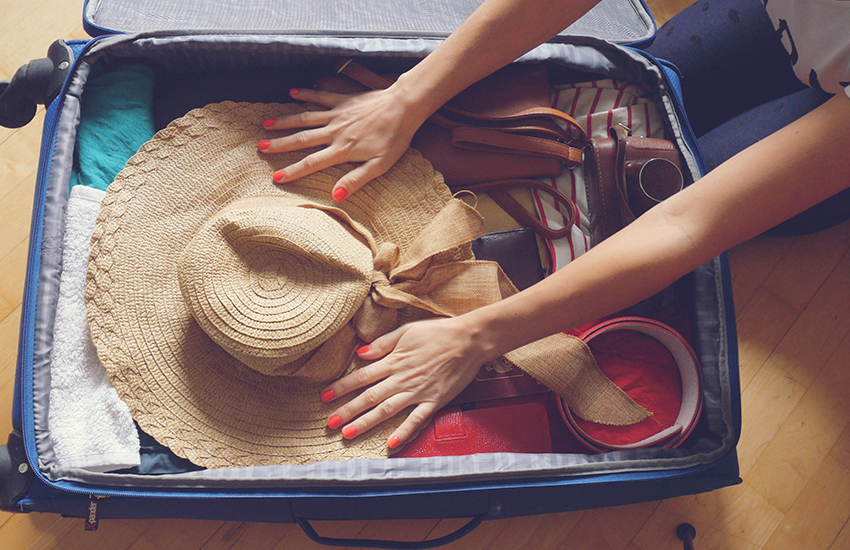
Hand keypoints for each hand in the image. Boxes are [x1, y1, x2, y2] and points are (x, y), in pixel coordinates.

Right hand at [259, 87, 424, 200]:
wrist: (405, 106)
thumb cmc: (396, 137)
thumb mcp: (380, 165)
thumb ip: (356, 180)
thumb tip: (335, 196)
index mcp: (343, 150)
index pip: (312, 163)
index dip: (293, 171)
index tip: (276, 177)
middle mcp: (335, 131)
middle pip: (302, 139)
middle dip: (280, 144)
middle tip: (260, 148)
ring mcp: (338, 113)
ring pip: (306, 118)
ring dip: (285, 121)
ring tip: (266, 124)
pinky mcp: (344, 100)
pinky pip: (321, 97)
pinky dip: (307, 94)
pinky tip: (293, 93)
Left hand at [320, 316, 491, 448]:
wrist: (469, 340)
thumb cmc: (438, 332)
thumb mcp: (406, 330)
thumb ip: (383, 344)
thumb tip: (360, 353)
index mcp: (394, 361)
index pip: (362, 376)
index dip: (341, 387)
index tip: (325, 396)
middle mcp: (402, 378)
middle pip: (369, 396)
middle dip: (347, 410)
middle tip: (329, 423)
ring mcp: (418, 391)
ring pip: (387, 410)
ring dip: (366, 422)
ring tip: (348, 433)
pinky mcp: (434, 401)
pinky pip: (417, 419)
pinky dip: (403, 431)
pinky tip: (391, 443)